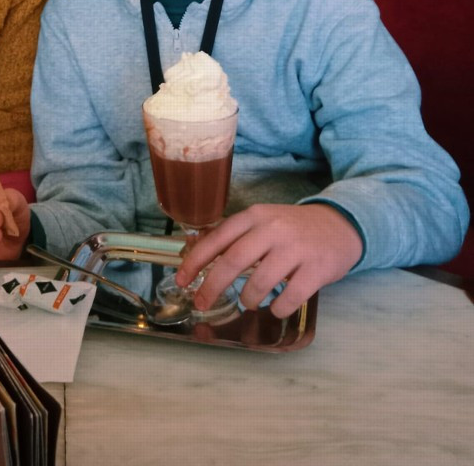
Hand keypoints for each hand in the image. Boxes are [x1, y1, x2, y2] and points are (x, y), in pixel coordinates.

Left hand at [175, 203, 362, 318]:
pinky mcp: (316, 269)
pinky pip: (290, 296)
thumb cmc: (292, 228)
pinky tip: (276, 307)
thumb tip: (195, 250)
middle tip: (201, 303)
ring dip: (248, 298)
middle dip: (213, 286)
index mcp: (255, 216)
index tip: (182, 280)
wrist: (340, 226)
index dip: (196, 260)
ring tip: (248, 302)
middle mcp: (272, 229)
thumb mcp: (262, 221)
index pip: (218, 238)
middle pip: (234, 260)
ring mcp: (296, 248)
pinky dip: (278, 307)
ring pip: (260, 281)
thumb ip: (235, 234)